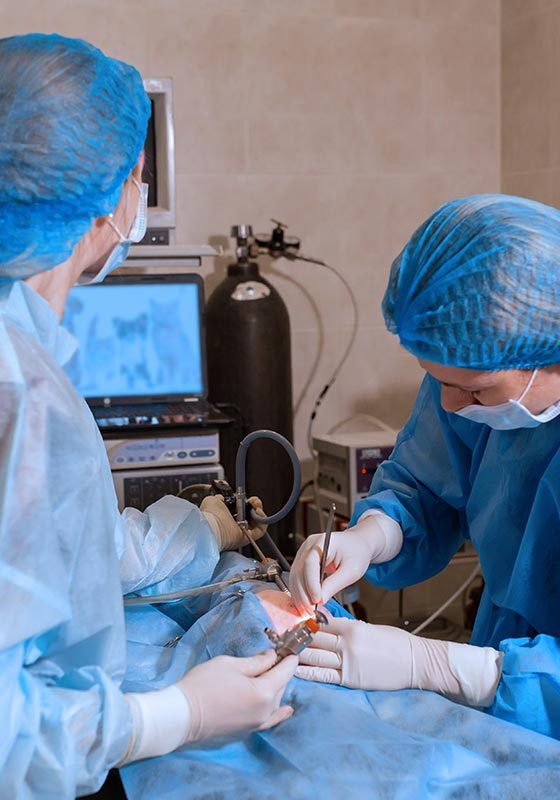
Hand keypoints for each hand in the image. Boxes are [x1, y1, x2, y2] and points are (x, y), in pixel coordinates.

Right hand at [176, 650, 296, 742]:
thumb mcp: (231, 665)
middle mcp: (265, 710)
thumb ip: (256, 661)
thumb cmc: (204, 684)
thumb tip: (271, 656)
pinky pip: (270, 719)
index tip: (291, 649)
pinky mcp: (248, 730)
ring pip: (275, 701)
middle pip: (281, 686)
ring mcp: (257, 722)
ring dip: (275, 687)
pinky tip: (286, 710)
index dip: (289, 658)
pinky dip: (279, 712)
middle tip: (274, 657)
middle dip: (280, 671)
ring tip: (270, 674)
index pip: (284, 672)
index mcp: (263, 692)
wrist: (183, 714)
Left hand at [201, 494, 267, 550]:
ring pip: (257, 523)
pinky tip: (259, 511)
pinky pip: (261, 530)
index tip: (246, 498)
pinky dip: (263, 520)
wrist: (211, 527)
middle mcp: (235, 528)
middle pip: (251, 516)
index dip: (246, 503)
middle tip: (254, 500)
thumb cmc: (209, 516)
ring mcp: (242, 533)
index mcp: (226, 520)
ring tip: (256, 505)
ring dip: (260, 511)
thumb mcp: (213, 501)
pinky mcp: (248, 538)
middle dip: (255, 506)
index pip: (241, 512)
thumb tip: (222, 497)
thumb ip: (219, 498)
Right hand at [289, 514, 397, 613]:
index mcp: (323, 542)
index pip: (310, 563)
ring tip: (307, 611)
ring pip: (295, 576)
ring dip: (299, 595)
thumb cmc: (356, 553)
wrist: (357, 544)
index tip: (316, 600)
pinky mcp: (303, 561)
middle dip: (303, 593)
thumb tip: (321, 600)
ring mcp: (304, 553)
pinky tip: (304, 604)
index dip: (311, 583)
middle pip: (299, 571)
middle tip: (311, 611)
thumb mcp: (352, 570)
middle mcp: (309, 546)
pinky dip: (299, 592)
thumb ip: (335, 584)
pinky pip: (297, 578)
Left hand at [297, 617, 501, 706]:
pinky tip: (294, 671)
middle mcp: (347, 644)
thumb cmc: (395, 643)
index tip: (289, 624)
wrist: (415, 662)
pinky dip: (307, 672)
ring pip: (314, 656)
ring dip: (296, 654)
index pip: (320, 624)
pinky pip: (324, 675)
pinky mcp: (351, 679)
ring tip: (281, 652)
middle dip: (294, 638)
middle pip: (313, 639)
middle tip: (277, 637)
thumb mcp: (370, 628)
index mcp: (352, 627)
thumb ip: (347, 626)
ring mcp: (348, 662)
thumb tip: (326, 623)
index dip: (303, 624)